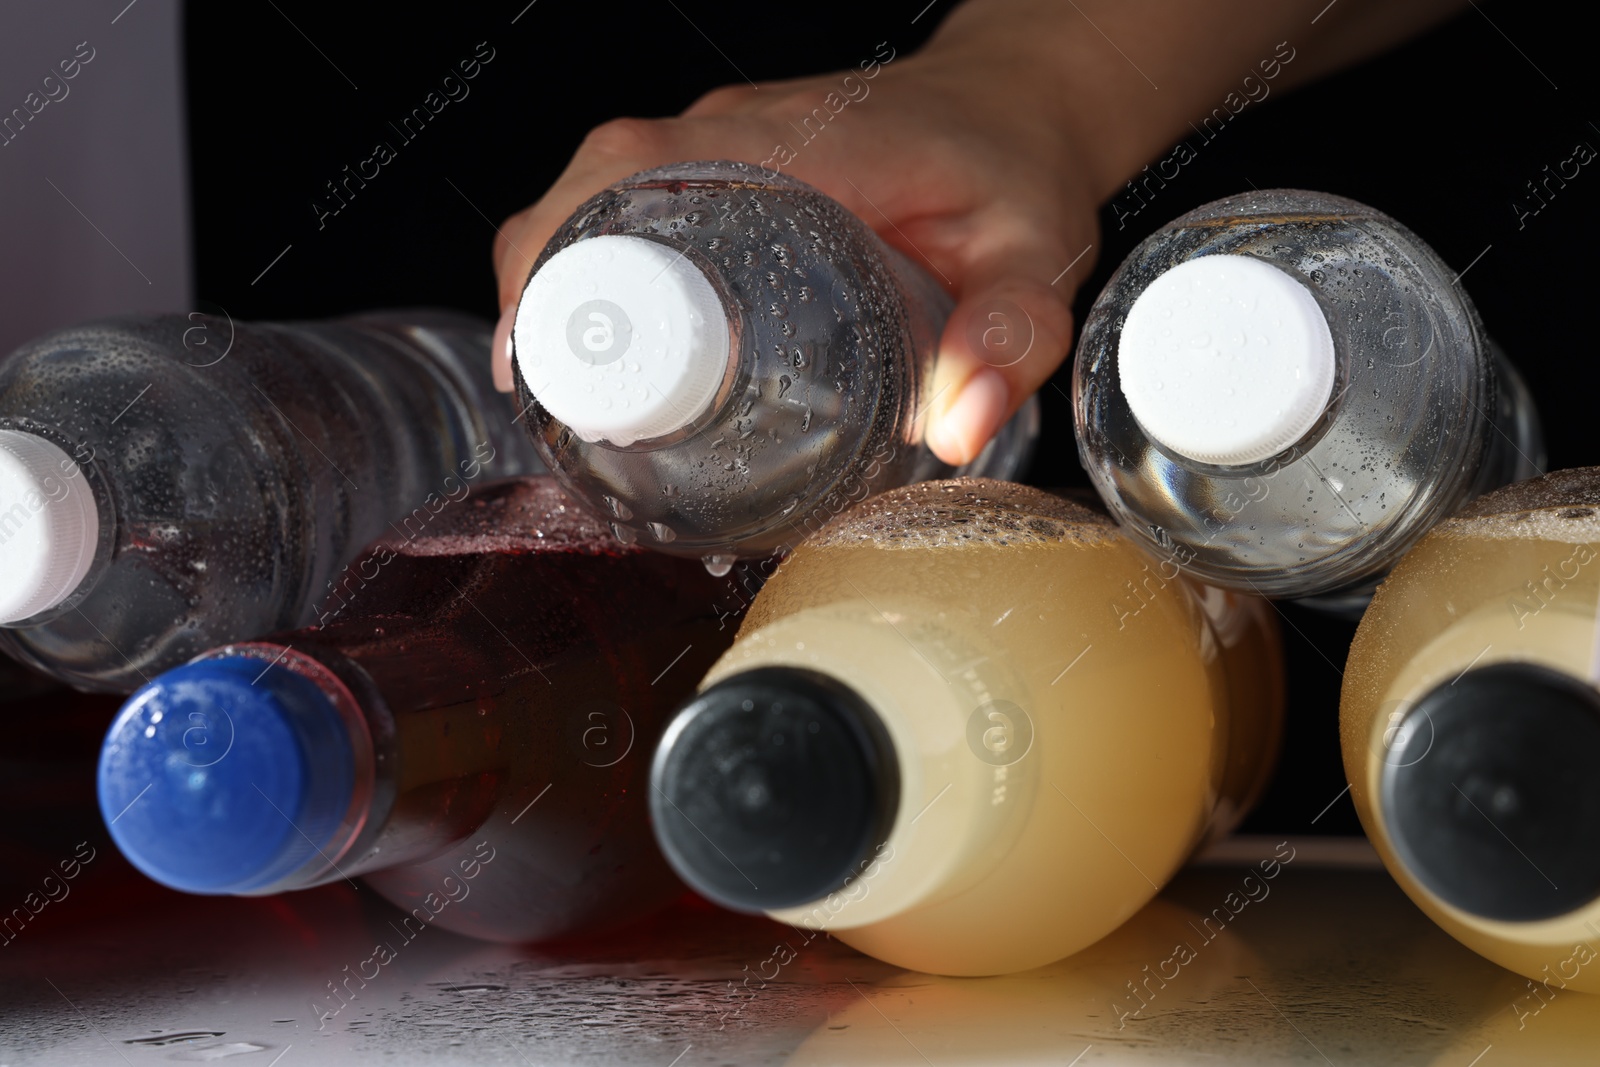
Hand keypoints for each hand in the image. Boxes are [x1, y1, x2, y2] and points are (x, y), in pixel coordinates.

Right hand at [490, 39, 1099, 465]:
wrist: (1016, 103)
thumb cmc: (1016, 168)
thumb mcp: (1034, 254)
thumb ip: (1009, 334)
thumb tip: (955, 425)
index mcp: (799, 141)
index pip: (632, 172)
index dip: (562, 261)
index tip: (538, 360)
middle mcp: (743, 132)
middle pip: (586, 193)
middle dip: (544, 298)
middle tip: (557, 409)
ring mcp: (725, 142)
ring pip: (595, 199)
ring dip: (562, 287)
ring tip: (575, 396)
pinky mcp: (724, 162)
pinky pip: (628, 205)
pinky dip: (597, 270)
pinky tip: (619, 353)